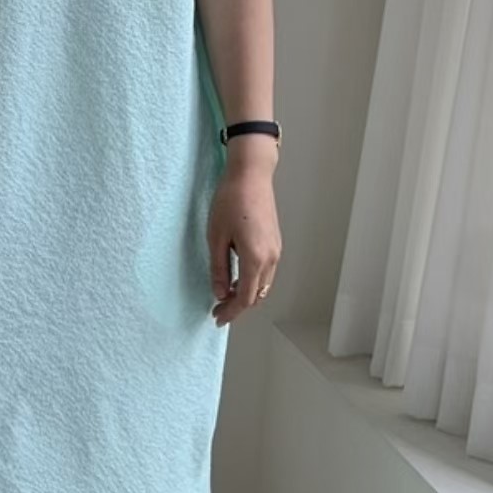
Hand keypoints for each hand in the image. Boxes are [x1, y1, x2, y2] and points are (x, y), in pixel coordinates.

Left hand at [207, 156, 280, 325]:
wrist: (251, 175)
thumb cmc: (230, 201)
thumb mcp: (216, 238)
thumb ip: (219, 269)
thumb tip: (220, 293)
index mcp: (256, 258)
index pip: (245, 298)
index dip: (231, 312)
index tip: (217, 318)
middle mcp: (271, 258)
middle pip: (257, 295)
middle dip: (237, 306)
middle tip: (217, 309)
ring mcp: (276, 250)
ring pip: (263, 285)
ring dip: (246, 294)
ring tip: (225, 295)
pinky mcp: (275, 243)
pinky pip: (266, 272)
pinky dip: (253, 281)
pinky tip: (237, 277)